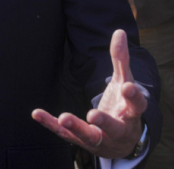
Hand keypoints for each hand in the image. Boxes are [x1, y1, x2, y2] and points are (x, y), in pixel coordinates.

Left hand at [32, 29, 146, 159]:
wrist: (121, 142)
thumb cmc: (122, 106)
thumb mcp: (124, 82)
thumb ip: (120, 59)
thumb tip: (118, 31)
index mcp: (131, 114)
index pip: (136, 106)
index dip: (133, 97)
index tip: (128, 87)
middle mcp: (118, 131)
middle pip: (113, 128)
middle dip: (104, 122)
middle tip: (93, 114)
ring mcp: (100, 139)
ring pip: (89, 137)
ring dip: (76, 128)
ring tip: (64, 117)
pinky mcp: (80, 141)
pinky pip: (64, 134)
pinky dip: (50, 124)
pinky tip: (36, 113)